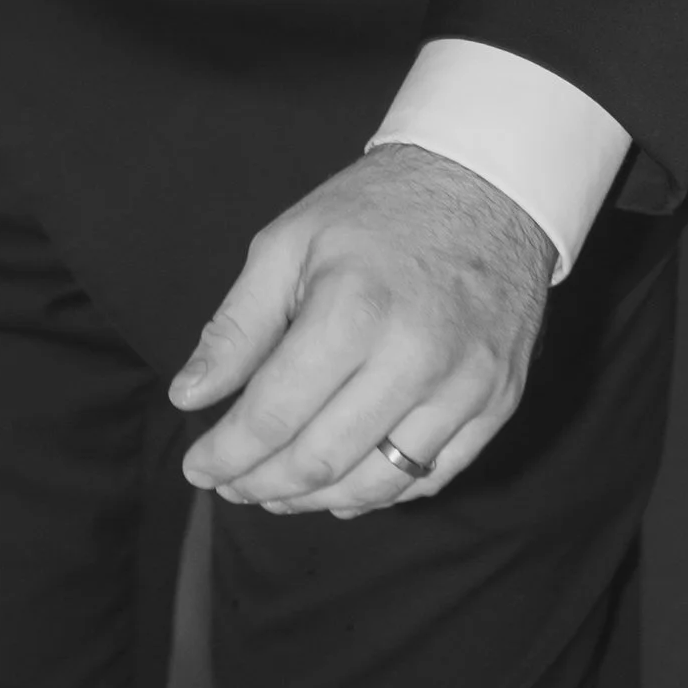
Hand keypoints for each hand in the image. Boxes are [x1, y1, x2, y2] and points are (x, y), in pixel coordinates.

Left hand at [169, 144, 553, 515]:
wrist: (486, 186)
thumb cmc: (375, 211)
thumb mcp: (287, 244)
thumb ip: (236, 326)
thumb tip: (189, 396)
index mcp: (353, 310)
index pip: (275, 413)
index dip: (227, 453)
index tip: (196, 468)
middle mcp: (415, 359)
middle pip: (323, 460)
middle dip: (263, 485)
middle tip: (231, 485)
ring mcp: (465, 387)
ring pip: (378, 483)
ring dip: (317, 500)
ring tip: (276, 492)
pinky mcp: (498, 403)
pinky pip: (433, 476)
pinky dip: (380, 493)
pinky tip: (342, 486)